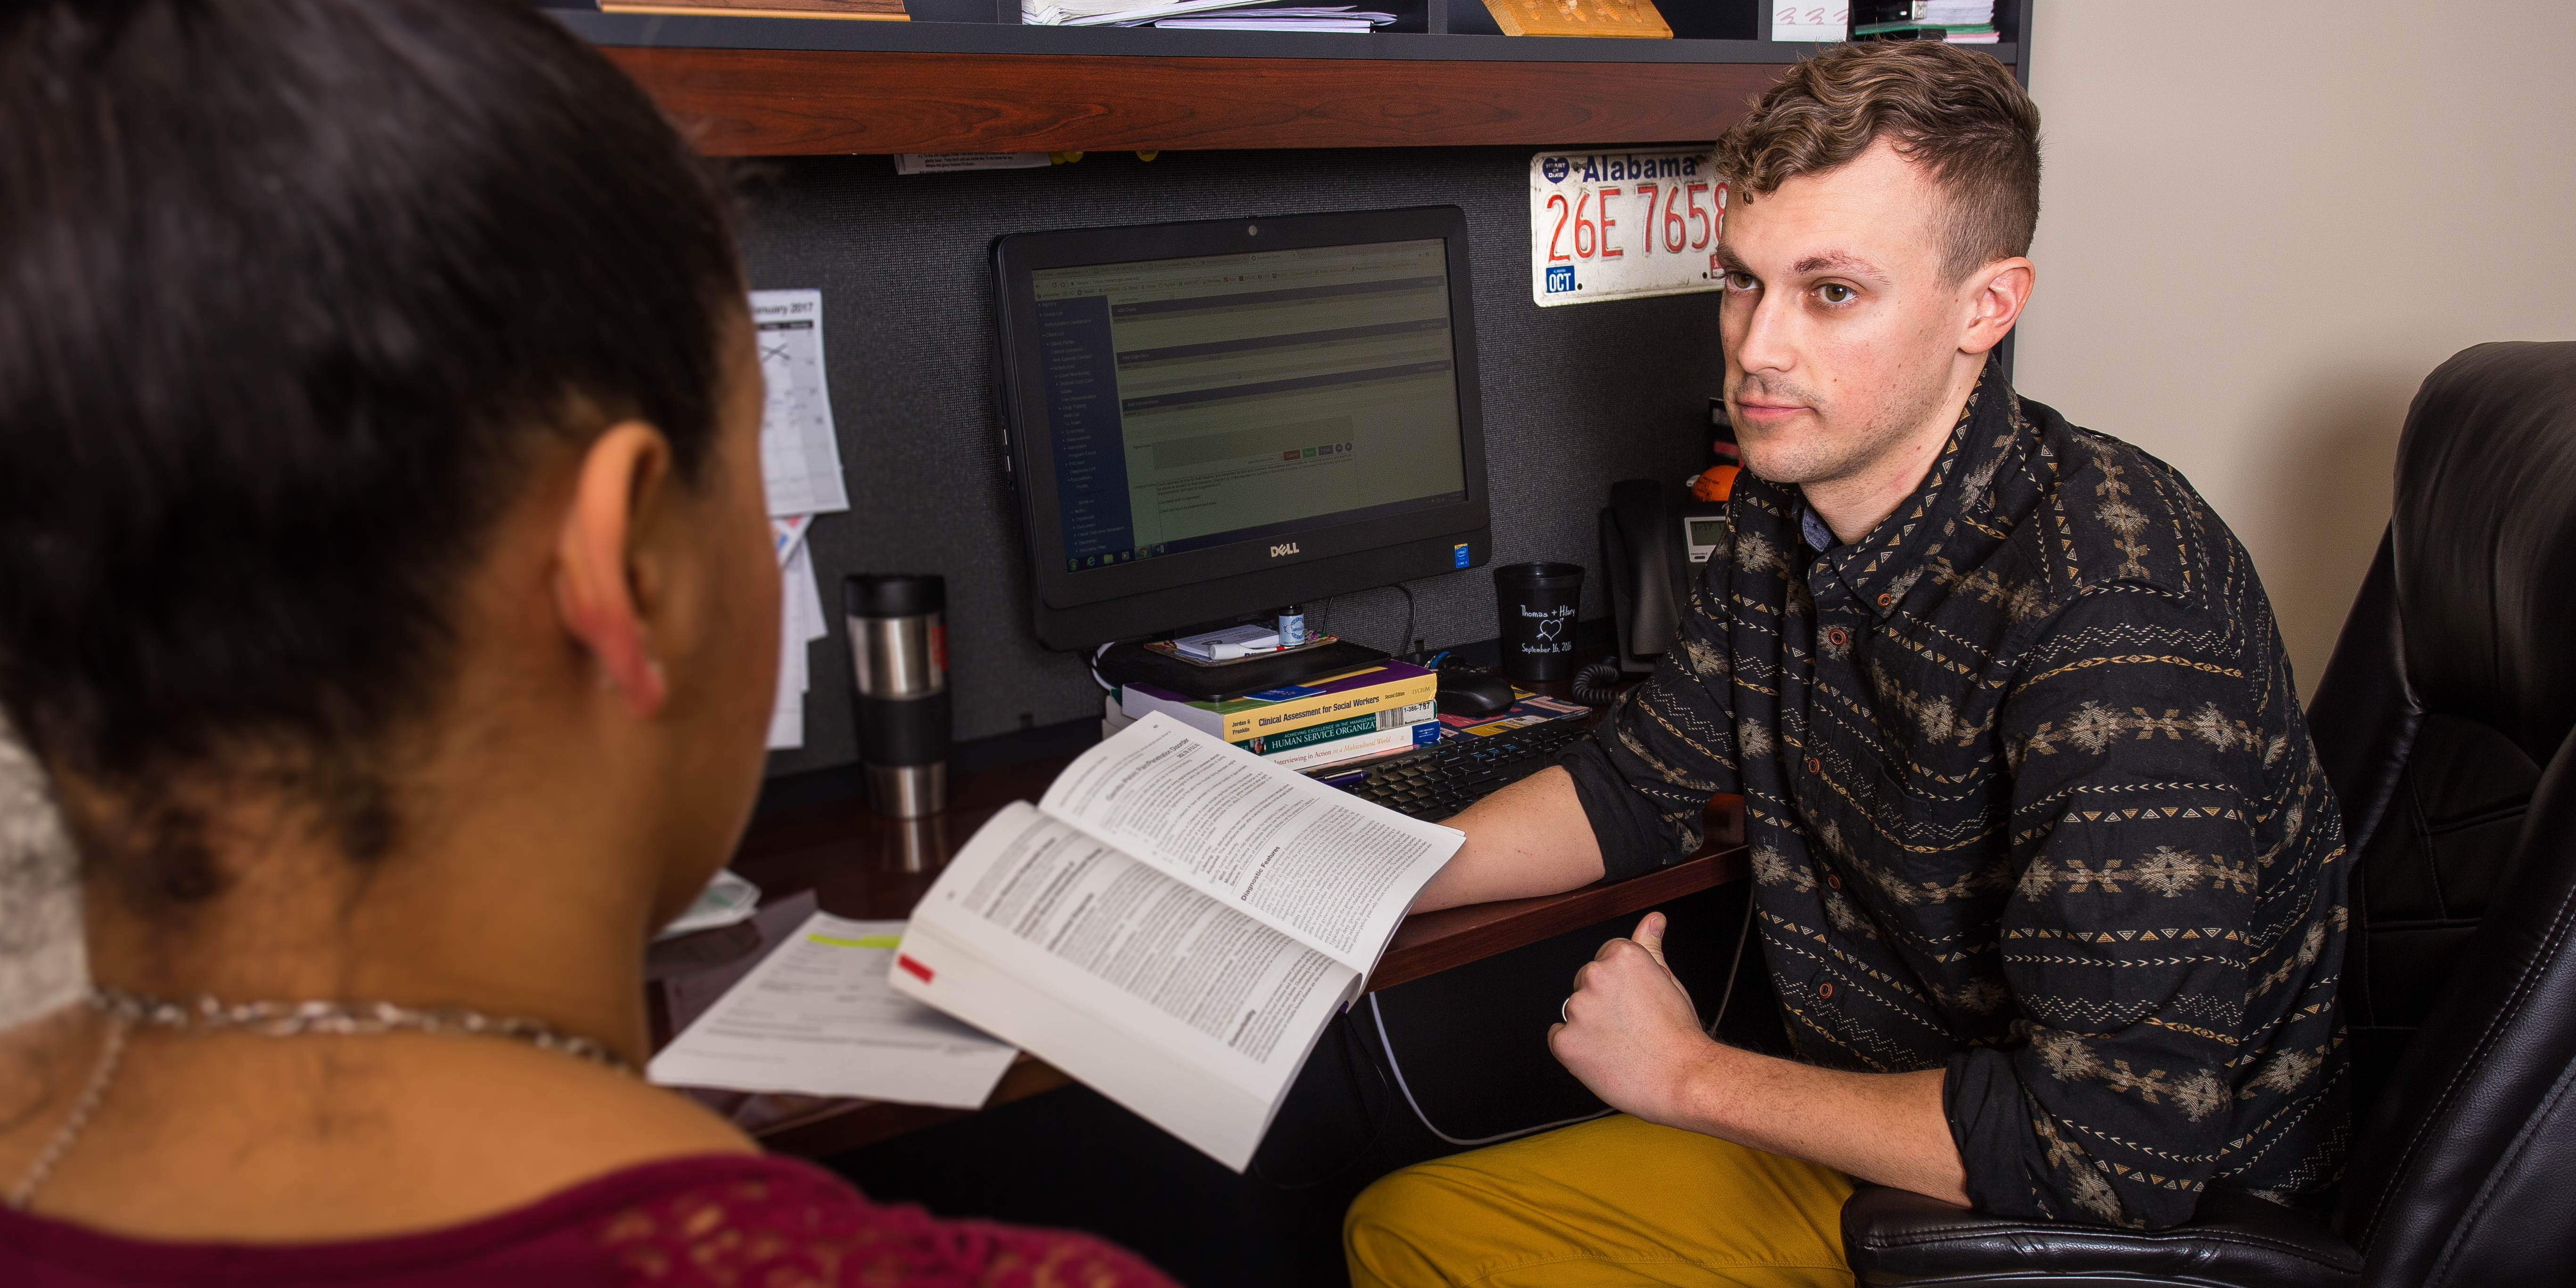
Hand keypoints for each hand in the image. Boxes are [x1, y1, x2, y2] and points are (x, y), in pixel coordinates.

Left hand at [1548, 911, 1724, 1127]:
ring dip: (1589, 1027)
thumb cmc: (1678, 1035)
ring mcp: (1577, 1009)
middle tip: (1631, 1027)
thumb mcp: (1669, 981)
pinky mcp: (1565, 1041)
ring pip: (1573, 1012)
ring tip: (1622, 1044)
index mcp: (1621, 956)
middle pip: (1585, 985)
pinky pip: (1558, 1038)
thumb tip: (1652, 919)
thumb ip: (1650, 945)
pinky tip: (1603, 1056)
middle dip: (1602, 1004)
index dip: (1621, 987)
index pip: (1604, 960)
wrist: (1683, 1079)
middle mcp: (1595, 975)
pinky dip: (1575, 1049)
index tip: (1635, 1004)